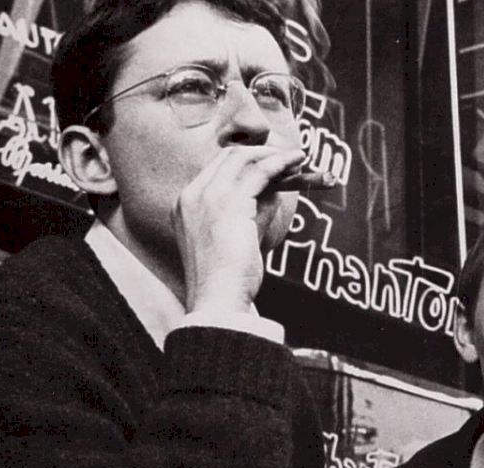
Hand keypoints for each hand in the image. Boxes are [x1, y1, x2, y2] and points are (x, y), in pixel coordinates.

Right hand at [172, 145, 305, 313]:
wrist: (218, 298)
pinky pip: (259, 172)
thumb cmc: (230, 278)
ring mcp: (208, 196)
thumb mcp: (240, 236)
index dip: (247, 161)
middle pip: (228, 157)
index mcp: (186, 204)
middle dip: (261, 153)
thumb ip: (253, 210)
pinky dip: (280, 163)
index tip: (272, 164)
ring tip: (297, 159)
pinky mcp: (230, 202)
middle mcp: (192, 195)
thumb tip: (276, 189)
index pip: (217, 169)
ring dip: (274, 155)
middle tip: (288, 159)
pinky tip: (296, 164)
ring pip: (244, 159)